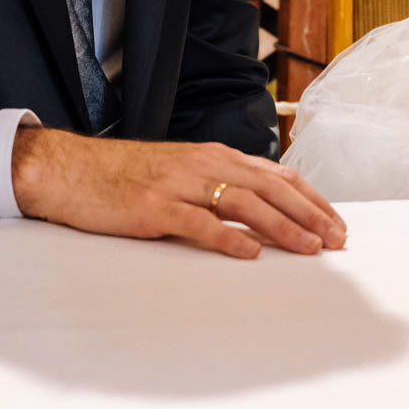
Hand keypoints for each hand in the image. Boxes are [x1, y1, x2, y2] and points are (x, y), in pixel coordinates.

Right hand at [9, 127, 345, 258]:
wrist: (72, 169)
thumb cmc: (126, 176)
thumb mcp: (183, 172)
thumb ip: (220, 185)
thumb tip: (263, 211)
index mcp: (214, 156)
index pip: (277, 175)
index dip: (310, 199)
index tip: (335, 223)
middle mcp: (203, 164)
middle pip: (269, 187)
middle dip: (308, 214)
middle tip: (336, 240)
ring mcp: (179, 184)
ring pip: (243, 202)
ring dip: (281, 226)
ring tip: (308, 247)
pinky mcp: (154, 207)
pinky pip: (197, 222)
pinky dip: (227, 237)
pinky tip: (249, 252)